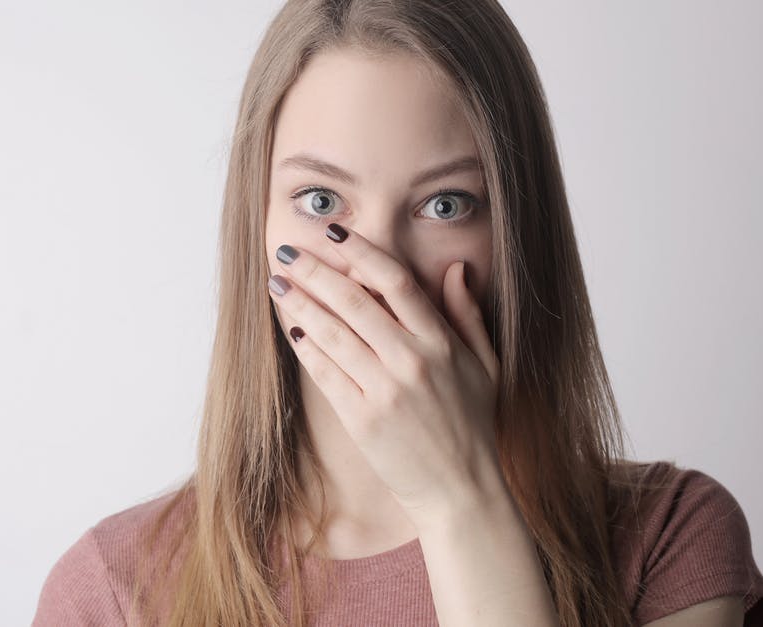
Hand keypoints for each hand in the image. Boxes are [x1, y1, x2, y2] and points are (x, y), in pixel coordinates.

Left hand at [267, 223, 503, 527]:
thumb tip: (456, 267)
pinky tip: (292, 329)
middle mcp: (411, 361)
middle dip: (315, 271)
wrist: (461, 489)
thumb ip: (467, 315)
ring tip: (278, 284)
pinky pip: (325, 373)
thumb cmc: (473, 425)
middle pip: (352, 301)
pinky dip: (306, 348)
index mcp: (441, 342)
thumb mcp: (484, 365)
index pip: (395, 281)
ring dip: (299, 304)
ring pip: (331, 333)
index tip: (334, 233)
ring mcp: (384, 391)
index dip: (361, 252)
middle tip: (288, 251)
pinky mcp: (362, 419)